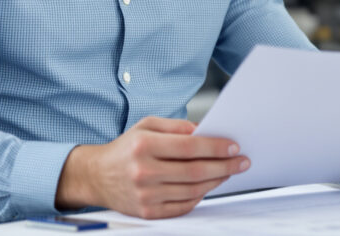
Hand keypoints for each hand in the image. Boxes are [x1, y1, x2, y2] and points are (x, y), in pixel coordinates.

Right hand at [55, 117, 249, 218]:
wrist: (97, 176)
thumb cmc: (126, 148)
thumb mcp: (146, 126)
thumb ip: (176, 126)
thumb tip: (205, 131)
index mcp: (144, 146)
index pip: (190, 147)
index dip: (216, 147)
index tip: (234, 146)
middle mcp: (144, 172)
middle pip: (195, 171)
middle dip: (224, 166)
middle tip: (241, 161)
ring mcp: (145, 196)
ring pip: (192, 190)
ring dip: (216, 182)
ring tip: (228, 172)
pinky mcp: (147, 213)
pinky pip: (183, 206)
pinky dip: (199, 197)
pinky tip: (208, 186)